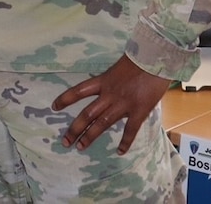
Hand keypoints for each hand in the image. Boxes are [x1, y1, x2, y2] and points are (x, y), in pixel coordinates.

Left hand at [51, 55, 170, 153]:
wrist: (156, 59)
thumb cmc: (139, 60)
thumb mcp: (118, 67)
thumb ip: (111, 80)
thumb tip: (107, 87)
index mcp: (103, 81)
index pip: (78, 91)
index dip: (65, 99)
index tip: (54, 107)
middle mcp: (109, 94)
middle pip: (87, 114)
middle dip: (75, 128)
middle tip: (65, 141)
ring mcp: (123, 104)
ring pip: (102, 123)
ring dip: (90, 137)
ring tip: (80, 147)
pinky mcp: (139, 111)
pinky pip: (130, 129)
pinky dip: (125, 142)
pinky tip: (120, 152)